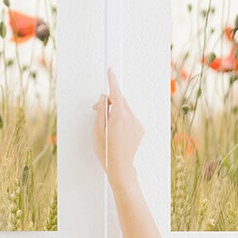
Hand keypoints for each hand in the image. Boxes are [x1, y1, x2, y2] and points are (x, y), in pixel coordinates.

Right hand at [94, 68, 143, 186]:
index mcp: (118, 117)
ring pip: (125, 110)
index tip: (110, 71)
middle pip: (120, 101)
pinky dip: (122, 119)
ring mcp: (137, 123)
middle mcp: (130, 118)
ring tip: (106, 124)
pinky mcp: (140, 129)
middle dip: (110, 101)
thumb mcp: (97, 129)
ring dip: (116, 111)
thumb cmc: (105, 150)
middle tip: (97, 108)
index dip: (112, 81)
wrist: (120, 166)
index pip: (116, 94)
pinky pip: (130, 118)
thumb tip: (104, 98)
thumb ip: (101, 111)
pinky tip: (116, 131)